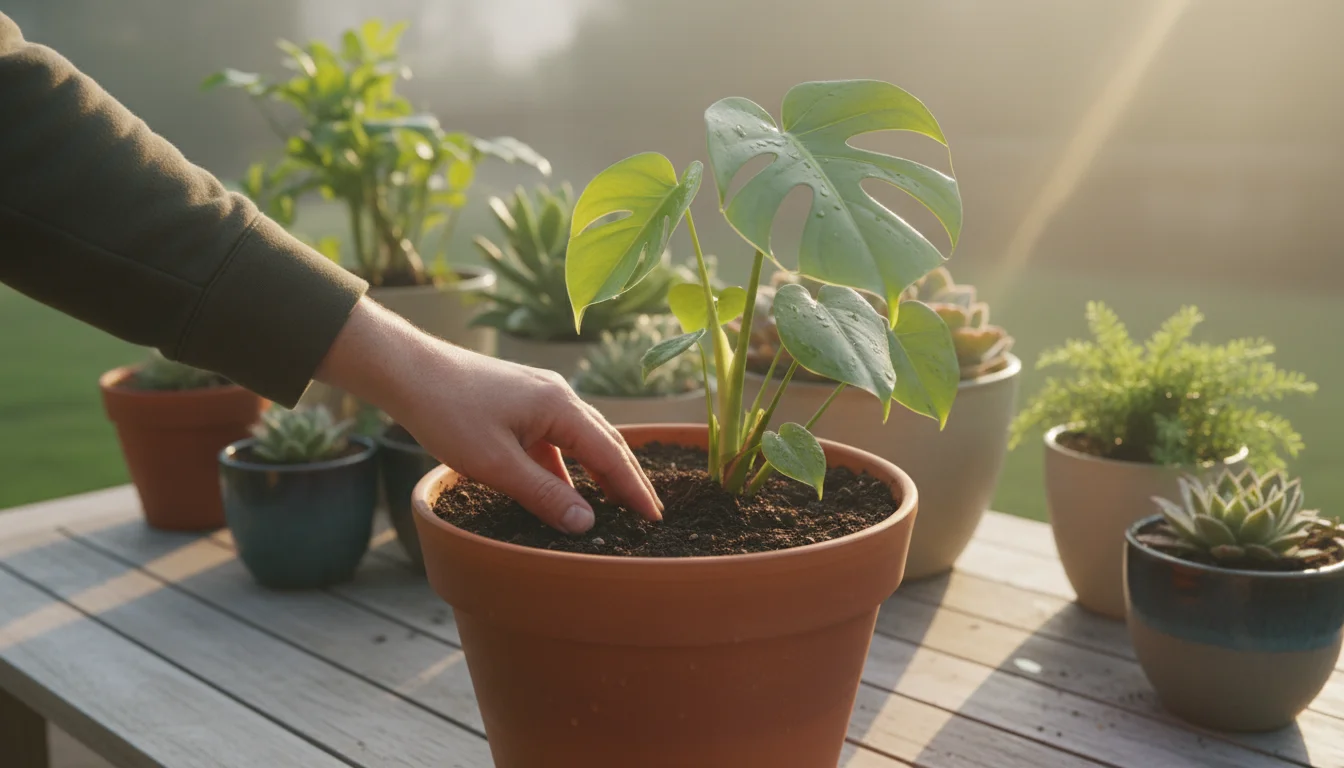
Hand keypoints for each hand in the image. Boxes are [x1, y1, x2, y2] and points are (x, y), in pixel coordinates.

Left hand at [315, 298, 661, 533]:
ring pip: (581, 438)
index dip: (634, 489)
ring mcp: (539, 394)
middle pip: (605, 441)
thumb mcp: (496, 465)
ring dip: (599, 471)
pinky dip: (569, 463)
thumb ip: (544, 495)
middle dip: (627, 479)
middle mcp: (559, 395)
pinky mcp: (520, 399)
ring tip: (615, 504)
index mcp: (560, 406)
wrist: (407, 371)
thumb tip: (586, 523)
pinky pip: (557, 436)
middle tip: (647, 514)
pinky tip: (564, 487)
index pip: (611, 454)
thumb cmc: (447, 412)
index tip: (654, 518)